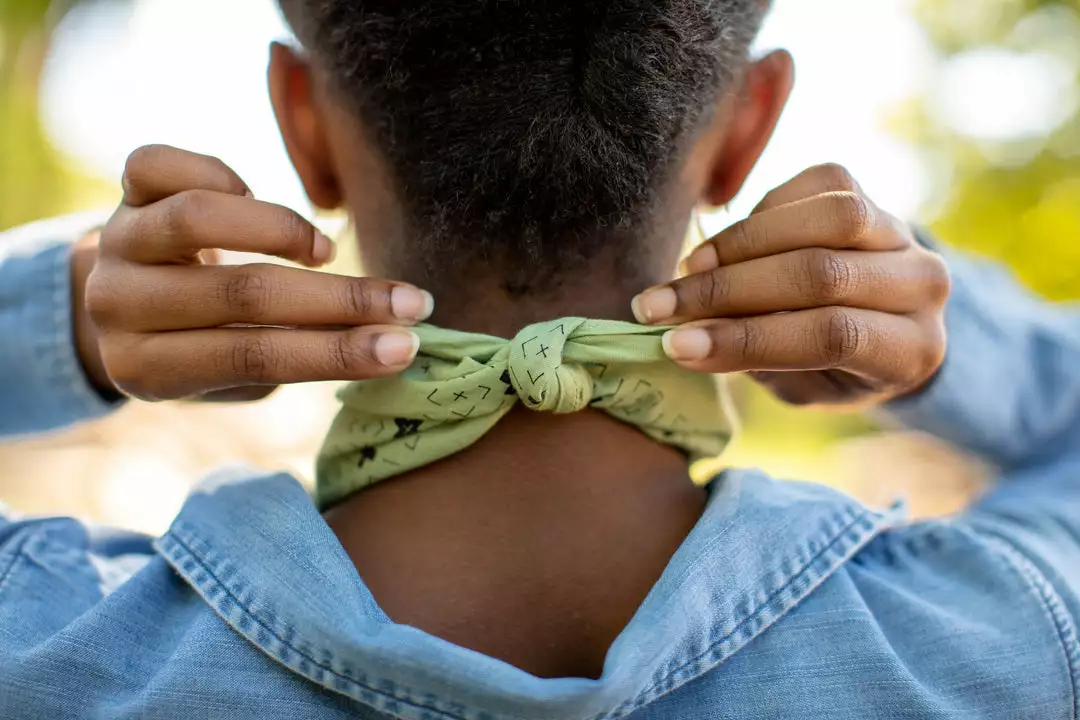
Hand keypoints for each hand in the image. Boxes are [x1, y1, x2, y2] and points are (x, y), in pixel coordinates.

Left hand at [80, 144, 432, 401]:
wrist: (128, 308)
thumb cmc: (205, 345)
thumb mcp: (238, 371)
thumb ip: (296, 354)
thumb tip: (392, 338)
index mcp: (145, 369)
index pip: (254, 358)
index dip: (335, 352)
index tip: (405, 347)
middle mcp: (118, 306)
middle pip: (241, 294)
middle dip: (341, 300)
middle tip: (410, 303)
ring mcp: (117, 243)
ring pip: (199, 217)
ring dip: (283, 229)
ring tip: (324, 252)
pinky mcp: (120, 192)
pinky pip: (158, 164)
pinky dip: (217, 173)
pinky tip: (251, 194)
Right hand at [632, 164, 949, 406]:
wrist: (879, 320)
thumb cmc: (830, 368)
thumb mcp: (800, 384)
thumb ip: (757, 358)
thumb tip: (684, 336)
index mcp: (912, 351)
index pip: (830, 335)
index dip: (748, 338)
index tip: (675, 346)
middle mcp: (922, 285)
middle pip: (822, 274)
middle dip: (727, 291)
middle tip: (660, 307)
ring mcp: (902, 233)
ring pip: (829, 217)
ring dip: (742, 243)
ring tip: (688, 270)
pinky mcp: (871, 193)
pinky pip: (818, 186)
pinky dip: (761, 213)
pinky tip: (725, 247)